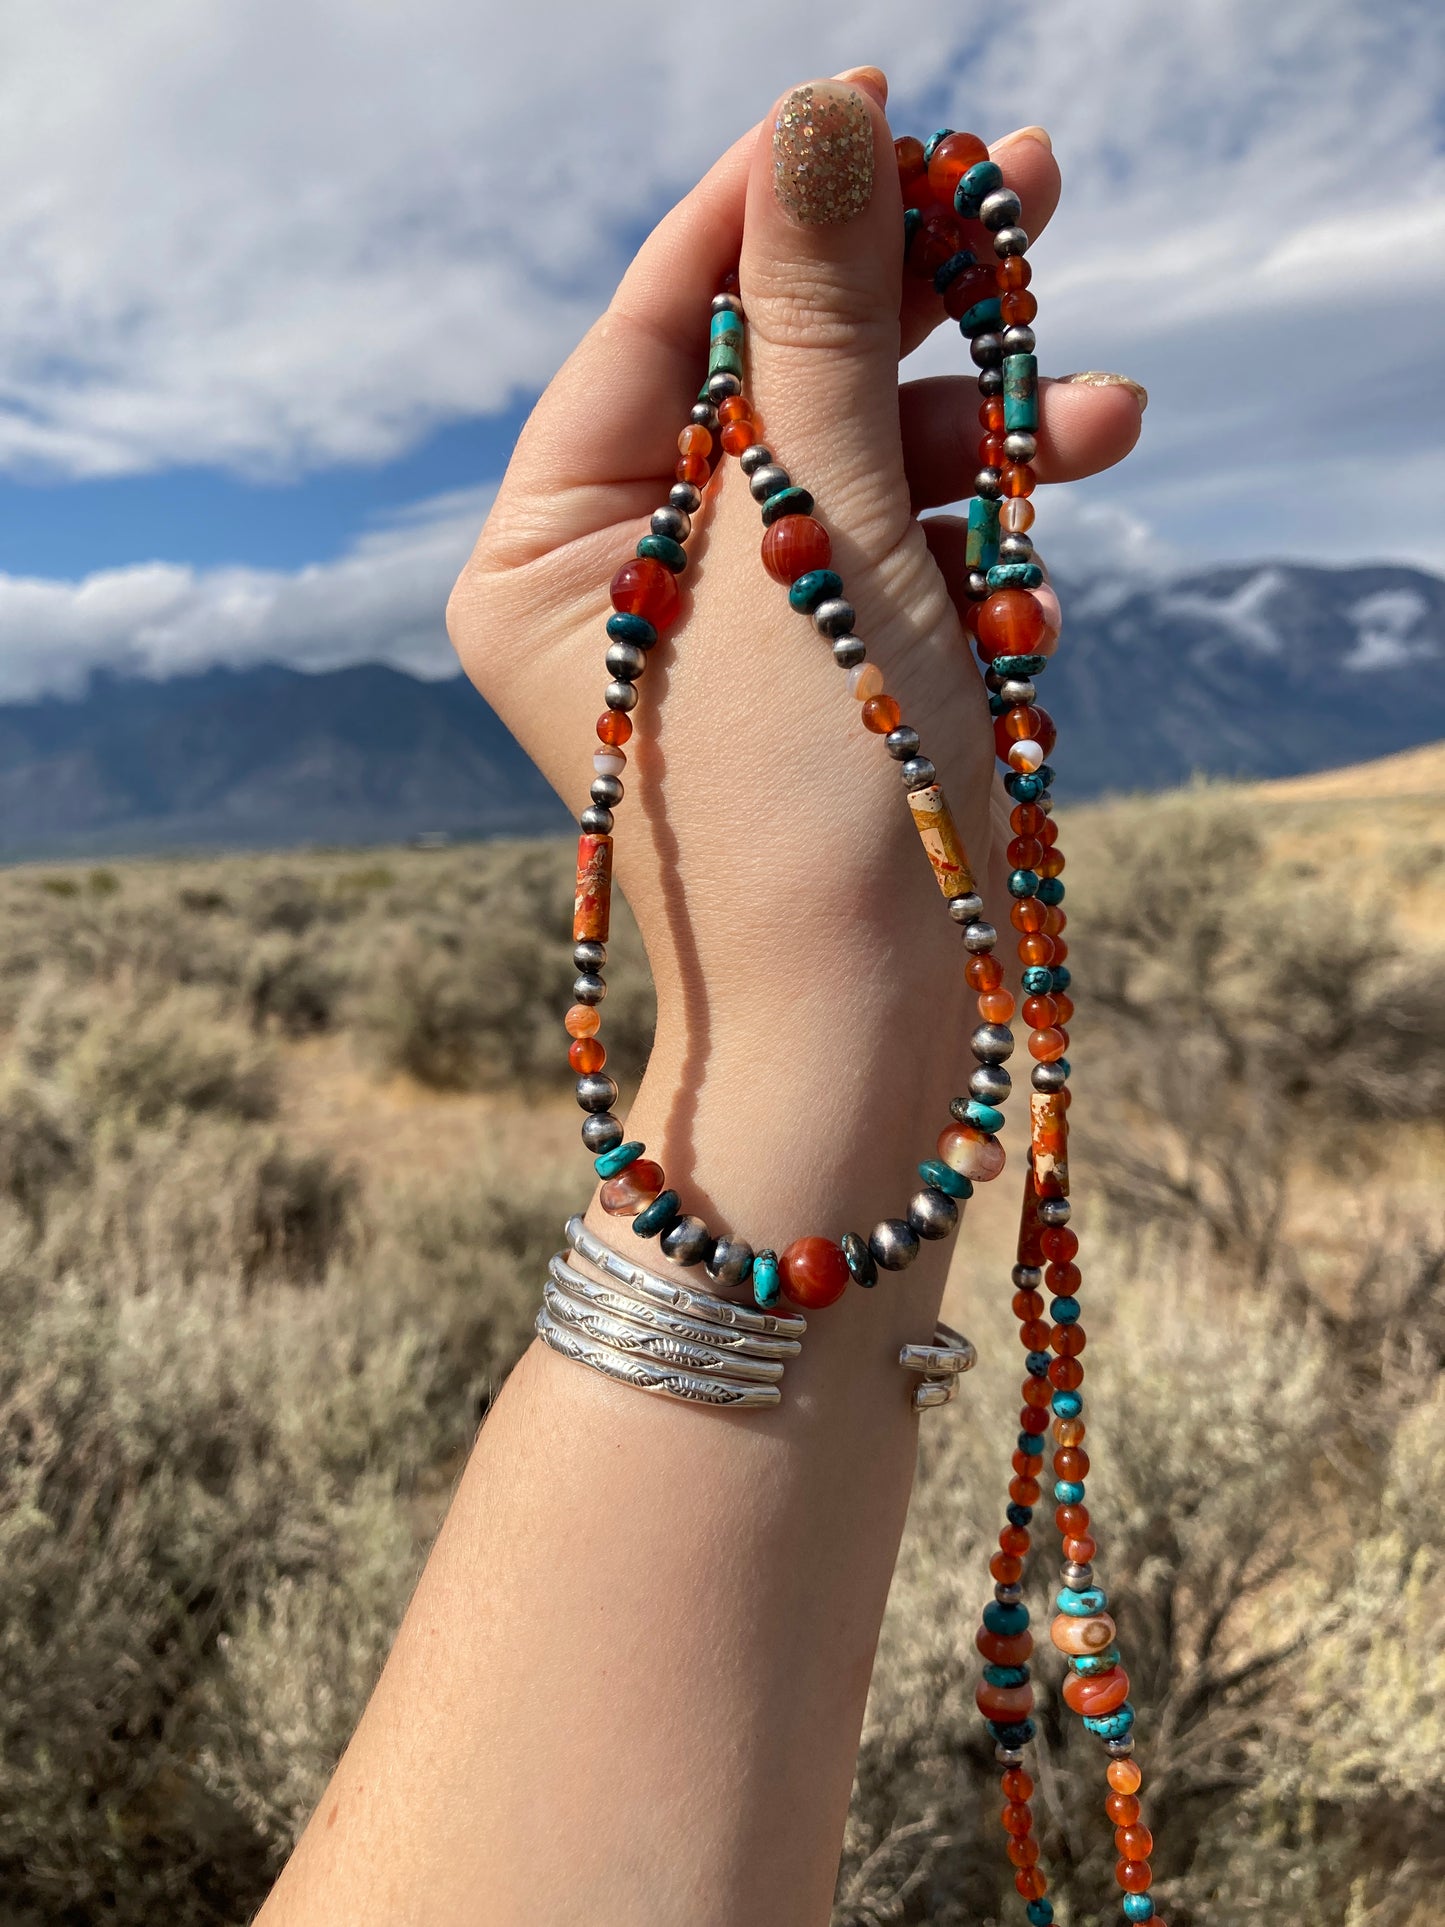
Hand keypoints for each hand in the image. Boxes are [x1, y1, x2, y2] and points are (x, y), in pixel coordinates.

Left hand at [447, 69, 1139, 1287]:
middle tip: (1028, 187)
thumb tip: (818, 121)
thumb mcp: (820, 534)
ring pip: (852, 467)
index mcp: (548, 548)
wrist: (868, 1033)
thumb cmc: (813, 789)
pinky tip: (1058, 523)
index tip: (875, 107)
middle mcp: (619, 585)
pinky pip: (893, 558)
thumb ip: (819, 326)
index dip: (769, 207)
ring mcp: (725, 636)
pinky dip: (976, 533)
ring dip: (977, 431)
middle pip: (765, 383)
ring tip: (1104, 411)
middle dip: (904, 304)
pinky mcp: (820, 681)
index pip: (655, 326)